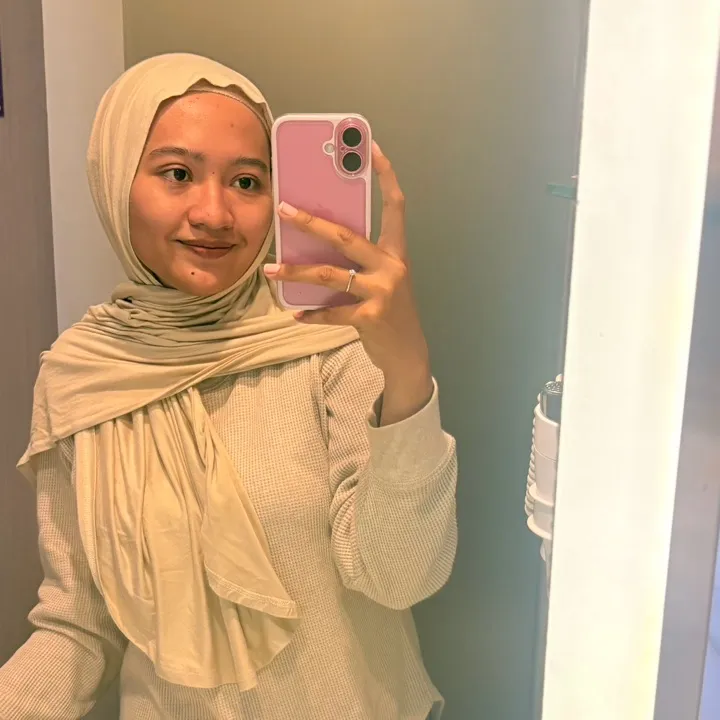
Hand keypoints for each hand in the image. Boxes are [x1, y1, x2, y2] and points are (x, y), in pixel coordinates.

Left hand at [263, 142, 432, 422]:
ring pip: (330, 275)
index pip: (396, 207)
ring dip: (296, 272)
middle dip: (311, 222)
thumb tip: (318, 240)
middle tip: (283, 209)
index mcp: (396, 252)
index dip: (386, 177)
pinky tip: (296, 313)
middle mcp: (392, 267)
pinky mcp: (370, 318)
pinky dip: (312, 313)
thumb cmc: (390, 310)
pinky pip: (332, 312)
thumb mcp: (383, 279)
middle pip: (347, 237)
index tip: (371, 148)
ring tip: (270, 271)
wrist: (408, 354)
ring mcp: (382, 293)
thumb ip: (361, 260)